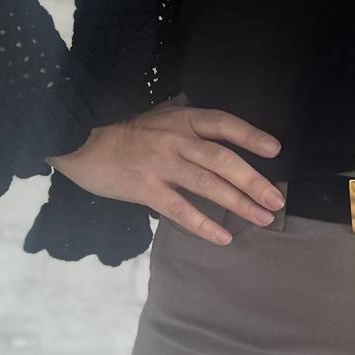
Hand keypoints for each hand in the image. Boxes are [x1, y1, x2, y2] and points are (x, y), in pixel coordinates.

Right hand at [45, 99, 286, 244]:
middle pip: (223, 159)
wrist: (79, 140)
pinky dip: (203, 225)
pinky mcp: (144, 188)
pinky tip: (223, 237)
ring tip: (261, 218)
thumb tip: (220, 135)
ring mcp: (160, 164)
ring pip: (207, 184)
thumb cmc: (124, 133)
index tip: (275, 150)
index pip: (223, 124)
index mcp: (182, 118)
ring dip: (238, 203)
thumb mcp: (159, 117)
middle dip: (254, 181)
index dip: (251, 136)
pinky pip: (179, 209)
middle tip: (276, 201)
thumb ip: (188, 125)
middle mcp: (175, 139)